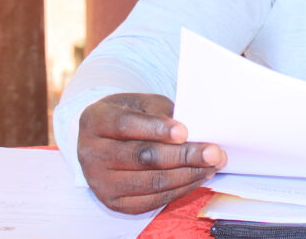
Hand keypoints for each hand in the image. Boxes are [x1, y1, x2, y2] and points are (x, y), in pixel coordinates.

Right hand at [77, 93, 226, 213]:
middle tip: (213, 152)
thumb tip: (195, 128)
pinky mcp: (114, 202)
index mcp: (96, 120)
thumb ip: (162, 112)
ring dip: (187, 174)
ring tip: (213, 164)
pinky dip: (180, 189)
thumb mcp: (140, 103)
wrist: (104, 140)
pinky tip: (198, 176)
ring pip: (150, 181)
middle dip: (183, 156)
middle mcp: (92, 153)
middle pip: (142, 157)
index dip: (157, 128)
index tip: (185, 131)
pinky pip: (152, 199)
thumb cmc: (129, 116)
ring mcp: (100, 182)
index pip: (127, 125)